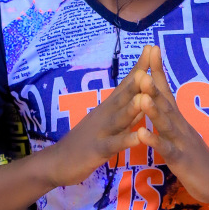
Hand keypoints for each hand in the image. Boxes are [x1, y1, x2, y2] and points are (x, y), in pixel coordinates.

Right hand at [44, 45, 151, 187]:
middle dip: (139, 76)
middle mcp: (105, 114)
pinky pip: (114, 144)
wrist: (57, 162)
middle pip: (124, 93)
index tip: (152, 48)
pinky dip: (127, 140)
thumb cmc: (86, 141)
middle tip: (151, 57)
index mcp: (109, 107)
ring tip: (146, 94)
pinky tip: (140, 136)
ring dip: (133, 105)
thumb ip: (124, 109)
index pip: (126, 83)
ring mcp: (101, 131)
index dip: (140, 66)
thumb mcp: (107, 121)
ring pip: (120, 117)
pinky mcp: (98, 150)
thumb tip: (142, 93)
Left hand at [136, 45, 208, 202]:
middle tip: (142, 66)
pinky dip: (155, 141)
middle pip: (165, 101)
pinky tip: (143, 134)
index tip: (151, 49)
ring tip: (142, 95)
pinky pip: (166, 149)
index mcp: (176, 118)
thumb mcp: (179, 131)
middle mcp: (179, 124)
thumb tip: (157, 96)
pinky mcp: (181, 160)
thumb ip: (169, 115)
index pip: (166, 90)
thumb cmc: (194, 156)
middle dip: (153, 84)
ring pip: (166, 123)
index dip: (158, 70)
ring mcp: (181, 141)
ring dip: (154, 108)